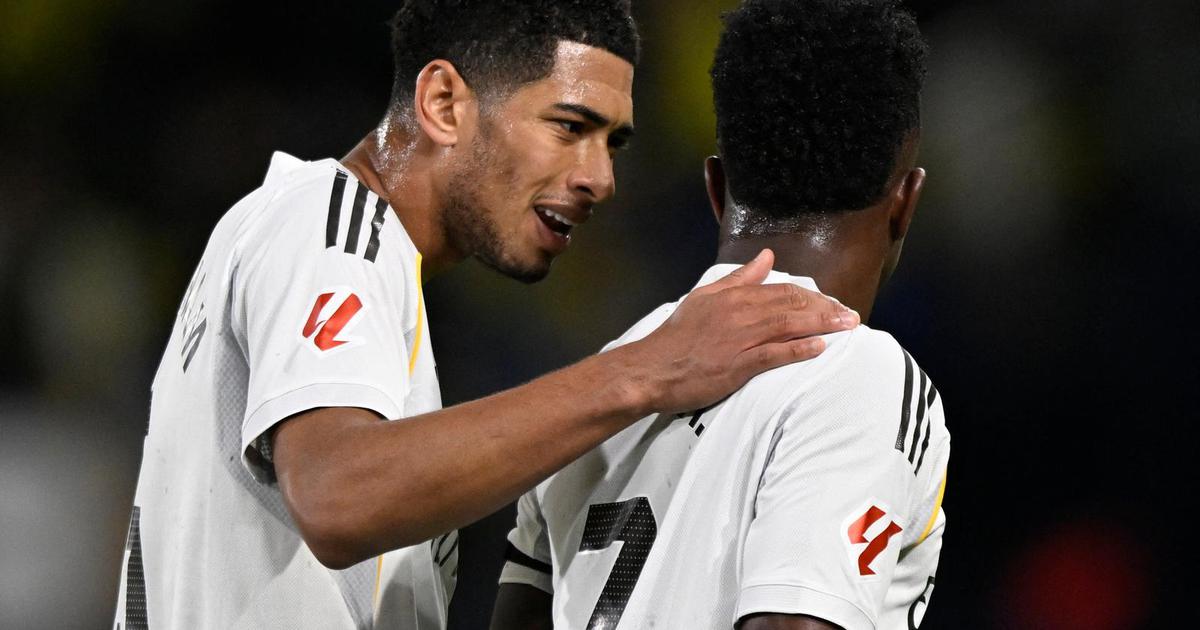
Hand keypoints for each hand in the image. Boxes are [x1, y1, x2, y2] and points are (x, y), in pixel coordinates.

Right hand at [623, 249, 857, 414]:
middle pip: (792, 306)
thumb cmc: (677, 336)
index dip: (812, 297)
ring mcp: (739, 339)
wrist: (651, 368)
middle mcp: (740, 313)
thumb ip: (739, 278)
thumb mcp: (705, 297)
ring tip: (846, 326)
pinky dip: (798, 350)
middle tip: (850, 316)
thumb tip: (766, 256)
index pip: (783, 290)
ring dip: (822, 325)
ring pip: (788, 326)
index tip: (833, 304)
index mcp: (734, 296)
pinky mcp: (737, 365)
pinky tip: (819, 348)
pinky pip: (773, 354)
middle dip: (826, 309)